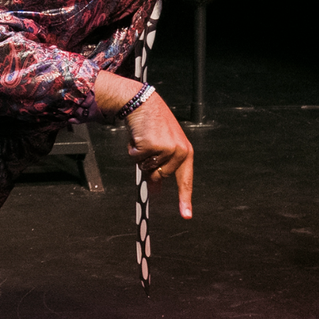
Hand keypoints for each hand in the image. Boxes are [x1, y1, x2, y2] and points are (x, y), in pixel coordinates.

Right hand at [124, 93, 195, 218]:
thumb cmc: (154, 124)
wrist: (144, 104)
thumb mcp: (163, 147)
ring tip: (145, 140)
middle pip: (159, 176)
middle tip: (149, 147)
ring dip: (140, 157)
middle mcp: (179, 152)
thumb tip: (154, 190)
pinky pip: (137, 159)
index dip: (184, 199)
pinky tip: (139, 137)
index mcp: (185, 152)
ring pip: (146, 168)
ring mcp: (167, 149)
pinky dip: (133, 150)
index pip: (185, 180)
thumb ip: (162, 168)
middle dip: (149, 166)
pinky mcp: (153, 146)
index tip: (186, 215)